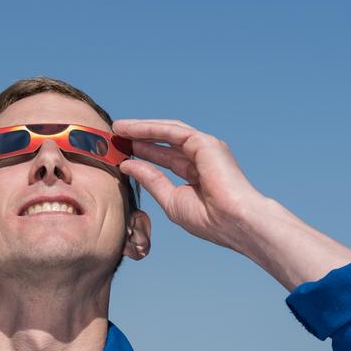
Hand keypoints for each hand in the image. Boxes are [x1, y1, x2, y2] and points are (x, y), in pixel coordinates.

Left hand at [113, 119, 272, 250]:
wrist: (234, 222)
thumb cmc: (209, 219)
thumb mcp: (171, 200)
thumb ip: (151, 180)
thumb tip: (128, 165)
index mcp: (198, 174)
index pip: (167, 159)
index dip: (145, 153)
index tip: (122, 152)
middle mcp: (202, 158)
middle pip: (166, 142)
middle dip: (140, 138)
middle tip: (116, 135)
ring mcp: (205, 148)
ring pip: (168, 132)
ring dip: (142, 129)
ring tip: (118, 128)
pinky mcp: (205, 142)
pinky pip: (172, 131)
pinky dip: (150, 128)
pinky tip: (131, 129)